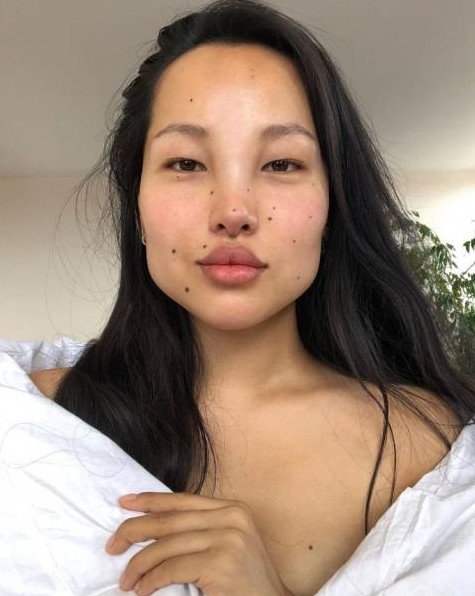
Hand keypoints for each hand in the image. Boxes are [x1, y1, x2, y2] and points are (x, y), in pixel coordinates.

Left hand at [105, 491, 292, 595]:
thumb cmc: (246, 581)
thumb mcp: (227, 543)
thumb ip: (200, 529)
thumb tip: (154, 524)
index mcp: (232, 508)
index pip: (182, 500)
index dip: (150, 500)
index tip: (125, 502)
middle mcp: (231, 517)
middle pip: (169, 520)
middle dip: (135, 530)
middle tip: (112, 544)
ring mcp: (228, 539)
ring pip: (166, 546)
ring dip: (138, 565)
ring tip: (127, 580)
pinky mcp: (221, 563)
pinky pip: (172, 568)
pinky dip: (151, 580)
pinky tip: (142, 590)